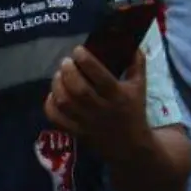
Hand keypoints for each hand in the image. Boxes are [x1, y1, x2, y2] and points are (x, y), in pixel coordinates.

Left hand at [44, 44, 149, 159]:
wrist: (130, 147)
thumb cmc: (133, 111)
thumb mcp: (140, 87)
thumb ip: (137, 64)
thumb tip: (133, 43)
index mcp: (118, 96)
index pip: (100, 77)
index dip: (87, 62)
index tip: (78, 50)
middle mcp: (101, 110)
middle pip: (79, 90)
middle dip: (68, 72)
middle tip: (66, 61)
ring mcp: (87, 123)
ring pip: (65, 103)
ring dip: (57, 85)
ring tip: (59, 74)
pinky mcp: (76, 133)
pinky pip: (57, 119)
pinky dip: (50, 104)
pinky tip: (54, 94)